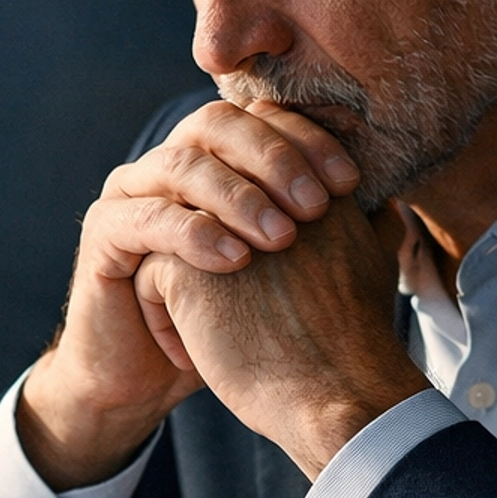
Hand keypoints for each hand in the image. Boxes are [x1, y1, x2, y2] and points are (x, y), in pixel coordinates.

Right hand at [19, 101, 360, 488]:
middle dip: (274, 159)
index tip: (351, 182)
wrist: (153, 378)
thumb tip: (392, 209)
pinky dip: (194, 233)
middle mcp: (168, 164)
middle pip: (218, 125)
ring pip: (182, 164)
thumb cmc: (227, 324)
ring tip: (280, 239)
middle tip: (315, 205)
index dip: (308, 141)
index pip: (262, 120)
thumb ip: (326, 234)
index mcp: (213, 160)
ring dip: (237, 196)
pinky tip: (234, 260)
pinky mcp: (104, 234)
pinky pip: (148, 218)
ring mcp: (131, 194)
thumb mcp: (282, 275)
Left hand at [132, 195, 428, 480]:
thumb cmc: (356, 346)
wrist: (337, 394)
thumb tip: (380, 207)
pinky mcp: (182, 265)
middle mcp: (259, 192)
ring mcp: (217, 226)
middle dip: (210, 253)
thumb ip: (373, 225)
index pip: (253, 182)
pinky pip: (150, 276)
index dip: (249, 231)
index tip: (269, 286)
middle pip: (208, 206)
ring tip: (210, 334)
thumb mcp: (378, 265)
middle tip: (233, 313)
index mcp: (307, 182)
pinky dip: (163, 319)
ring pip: (173, 239)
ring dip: (183, 286)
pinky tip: (192, 354)